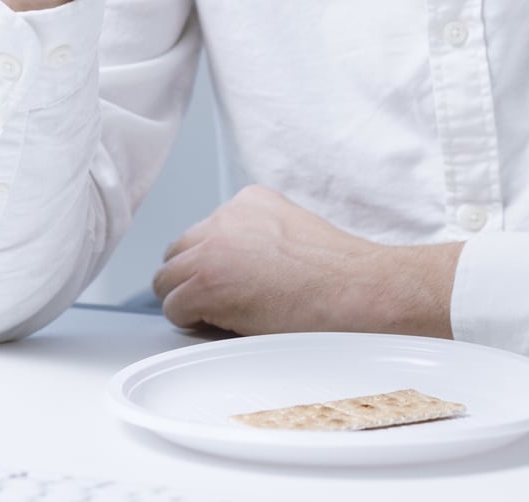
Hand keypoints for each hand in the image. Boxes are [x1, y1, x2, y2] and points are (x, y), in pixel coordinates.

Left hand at [151, 185, 462, 337]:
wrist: (360, 293)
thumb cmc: (340, 278)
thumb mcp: (292, 237)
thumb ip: (255, 242)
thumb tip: (231, 273)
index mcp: (250, 200)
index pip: (205, 233)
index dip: (215, 266)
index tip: (236, 287)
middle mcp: (225, 216)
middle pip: (179, 252)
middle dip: (195, 280)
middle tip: (228, 308)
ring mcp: (211, 247)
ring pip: (168, 280)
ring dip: (191, 302)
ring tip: (231, 319)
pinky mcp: (205, 283)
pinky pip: (174, 308)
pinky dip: (193, 324)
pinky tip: (231, 328)